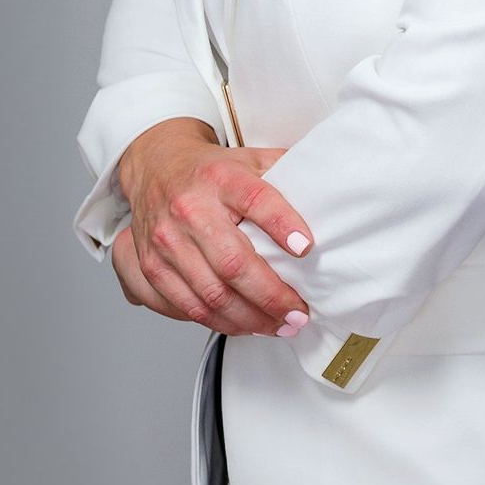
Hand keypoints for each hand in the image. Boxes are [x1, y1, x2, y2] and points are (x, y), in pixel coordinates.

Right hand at [116, 117, 313, 337]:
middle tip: (300, 312)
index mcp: (221, 178)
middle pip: (233, 262)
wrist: (156, 167)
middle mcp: (191, 209)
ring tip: (280, 326)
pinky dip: (219, 323)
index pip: (256, 199)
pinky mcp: (153, 267)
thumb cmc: (211, 170)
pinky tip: (245, 326)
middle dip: (271, 296)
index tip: (306, 247)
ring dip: (249, 319)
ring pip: (210, 294)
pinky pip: (187, 307)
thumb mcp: (250, 158)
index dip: (282, 223)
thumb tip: (331, 186)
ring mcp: (167, 241)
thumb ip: (286, 171)